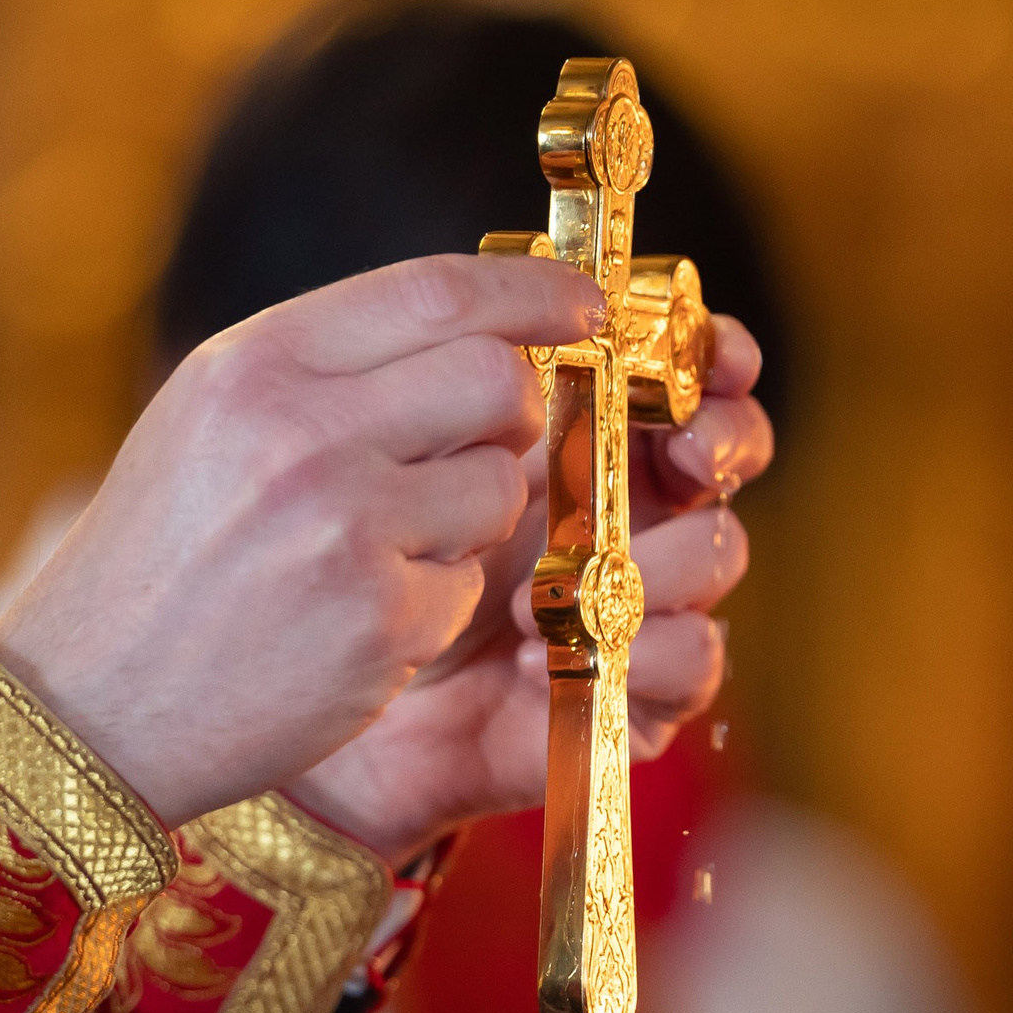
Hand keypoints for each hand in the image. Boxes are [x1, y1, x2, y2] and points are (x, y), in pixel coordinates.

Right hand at [0, 254, 601, 826]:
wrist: (90, 706)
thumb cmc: (158, 560)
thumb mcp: (210, 420)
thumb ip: (329, 369)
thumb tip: (479, 336)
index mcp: (255, 365)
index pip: (436, 291)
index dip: (532, 294)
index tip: (584, 305)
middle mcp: (303, 433)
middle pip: (496, 383)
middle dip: (515, 417)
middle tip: (485, 447)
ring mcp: (347, 530)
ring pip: (497, 489)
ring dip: (468, 522)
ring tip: (378, 554)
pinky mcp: (382, 622)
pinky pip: (467, 588)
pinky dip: (431, 606)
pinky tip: (354, 623)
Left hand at [285, 316, 773, 863]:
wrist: (289, 704)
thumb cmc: (319, 568)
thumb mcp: (356, 449)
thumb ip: (430, 371)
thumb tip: (518, 307)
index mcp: (562, 426)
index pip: (663, 366)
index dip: (699, 345)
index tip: (702, 348)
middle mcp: (612, 503)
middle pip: (722, 444)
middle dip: (723, 433)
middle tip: (688, 447)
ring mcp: (624, 594)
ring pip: (718, 549)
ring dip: (670, 555)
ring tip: (569, 581)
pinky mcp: (624, 689)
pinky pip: (691, 660)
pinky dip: (644, 649)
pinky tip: (544, 655)